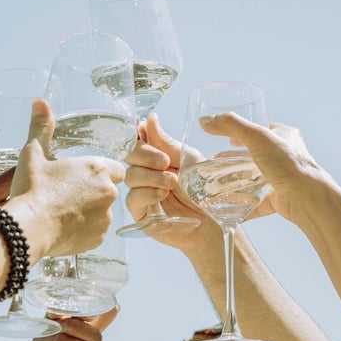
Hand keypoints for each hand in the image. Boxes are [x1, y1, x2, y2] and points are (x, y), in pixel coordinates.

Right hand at [8, 99, 125, 257]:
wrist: (29, 228)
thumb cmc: (32, 190)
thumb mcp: (33, 154)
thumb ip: (41, 127)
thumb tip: (39, 102)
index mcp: (97, 168)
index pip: (113, 168)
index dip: (97, 173)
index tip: (80, 177)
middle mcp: (108, 192)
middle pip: (107, 191)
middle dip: (91, 193)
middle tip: (66, 196)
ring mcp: (105, 218)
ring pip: (101, 213)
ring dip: (88, 212)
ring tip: (62, 213)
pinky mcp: (98, 239)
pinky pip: (95, 233)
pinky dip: (83, 231)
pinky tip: (64, 228)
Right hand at [125, 114, 219, 251]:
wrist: (212, 220)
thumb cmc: (203, 190)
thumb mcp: (189, 160)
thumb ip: (166, 143)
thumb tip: (150, 119)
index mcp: (156, 156)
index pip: (136, 140)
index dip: (137, 137)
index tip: (145, 133)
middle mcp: (146, 172)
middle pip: (128, 155)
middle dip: (144, 155)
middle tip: (165, 161)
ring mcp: (141, 191)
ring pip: (131, 176)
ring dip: (152, 177)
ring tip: (172, 183)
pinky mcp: (141, 212)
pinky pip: (132, 198)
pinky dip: (147, 193)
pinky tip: (162, 195)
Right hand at [199, 113, 323, 222]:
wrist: (304, 196)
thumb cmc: (287, 163)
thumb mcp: (257, 137)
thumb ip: (231, 125)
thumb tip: (205, 120)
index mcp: (284, 137)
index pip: (261, 130)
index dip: (242, 132)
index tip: (227, 138)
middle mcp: (284, 156)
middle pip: (254, 154)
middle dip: (235, 156)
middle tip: (216, 158)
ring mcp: (280, 177)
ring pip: (253, 176)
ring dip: (235, 177)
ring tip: (217, 179)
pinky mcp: (276, 197)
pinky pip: (254, 198)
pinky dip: (240, 200)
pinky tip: (226, 201)